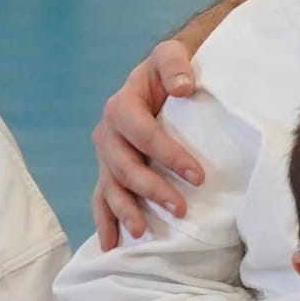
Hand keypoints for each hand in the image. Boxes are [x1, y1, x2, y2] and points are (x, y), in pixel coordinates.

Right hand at [91, 40, 206, 245]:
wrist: (158, 80)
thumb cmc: (169, 71)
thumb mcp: (171, 56)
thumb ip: (175, 65)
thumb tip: (183, 87)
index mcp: (121, 106)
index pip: (142, 133)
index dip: (168, 155)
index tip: (198, 176)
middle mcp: (108, 133)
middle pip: (124, 166)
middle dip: (150, 189)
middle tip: (179, 208)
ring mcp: (106, 156)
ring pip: (110, 187)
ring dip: (124, 211)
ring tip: (142, 233)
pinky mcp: (108, 171)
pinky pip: (101, 198)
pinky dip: (105, 222)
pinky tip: (112, 245)